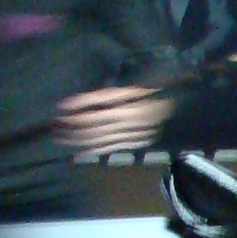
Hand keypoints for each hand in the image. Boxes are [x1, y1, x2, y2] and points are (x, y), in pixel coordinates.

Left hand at [54, 85, 173, 153]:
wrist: (183, 106)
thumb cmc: (157, 89)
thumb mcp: (131, 87)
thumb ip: (105, 95)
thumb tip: (74, 104)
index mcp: (128, 108)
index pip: (94, 113)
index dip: (75, 113)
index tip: (58, 111)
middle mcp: (129, 124)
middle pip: (94, 129)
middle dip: (72, 129)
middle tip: (53, 127)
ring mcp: (133, 136)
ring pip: (100, 141)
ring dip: (79, 141)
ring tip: (61, 139)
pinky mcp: (135, 143)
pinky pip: (111, 148)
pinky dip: (94, 150)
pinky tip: (81, 150)